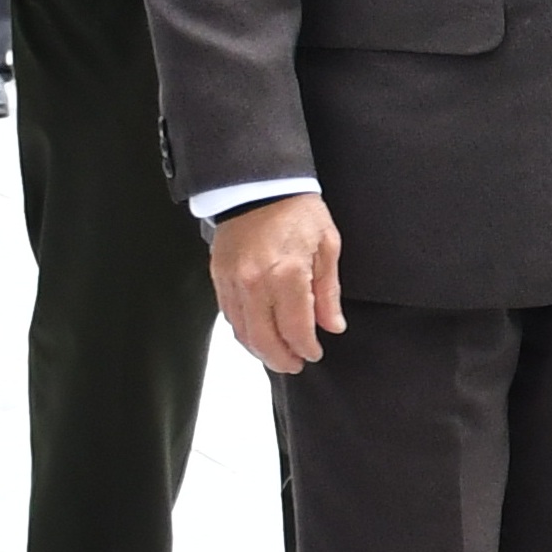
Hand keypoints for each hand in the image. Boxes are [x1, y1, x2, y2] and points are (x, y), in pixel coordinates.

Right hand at [210, 193, 345, 372]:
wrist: (260, 186)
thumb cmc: (298, 211)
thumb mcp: (327, 247)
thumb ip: (328, 292)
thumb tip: (332, 326)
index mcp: (287, 275)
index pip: (295, 329)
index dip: (306, 347)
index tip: (315, 353)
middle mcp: (255, 283)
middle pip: (264, 339)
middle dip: (281, 359)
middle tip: (295, 365)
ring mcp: (233, 282)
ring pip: (243, 332)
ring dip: (260, 350)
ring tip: (278, 355)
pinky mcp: (218, 277)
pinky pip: (230, 315)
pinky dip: (244, 331)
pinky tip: (258, 334)